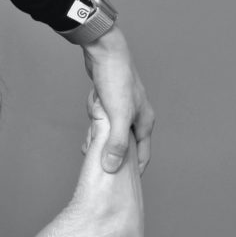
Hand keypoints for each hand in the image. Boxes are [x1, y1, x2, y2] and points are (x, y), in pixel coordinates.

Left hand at [84, 26, 152, 173]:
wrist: (105, 50)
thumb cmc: (116, 80)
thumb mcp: (117, 116)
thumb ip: (116, 143)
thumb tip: (112, 168)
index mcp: (145, 122)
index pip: (143, 155)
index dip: (133, 172)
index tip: (122, 186)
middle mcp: (138, 116)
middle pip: (125, 144)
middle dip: (109, 152)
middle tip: (95, 160)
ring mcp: (125, 107)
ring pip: (111, 131)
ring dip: (99, 133)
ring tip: (90, 133)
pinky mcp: (111, 98)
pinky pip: (103, 118)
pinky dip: (95, 119)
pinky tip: (91, 111)